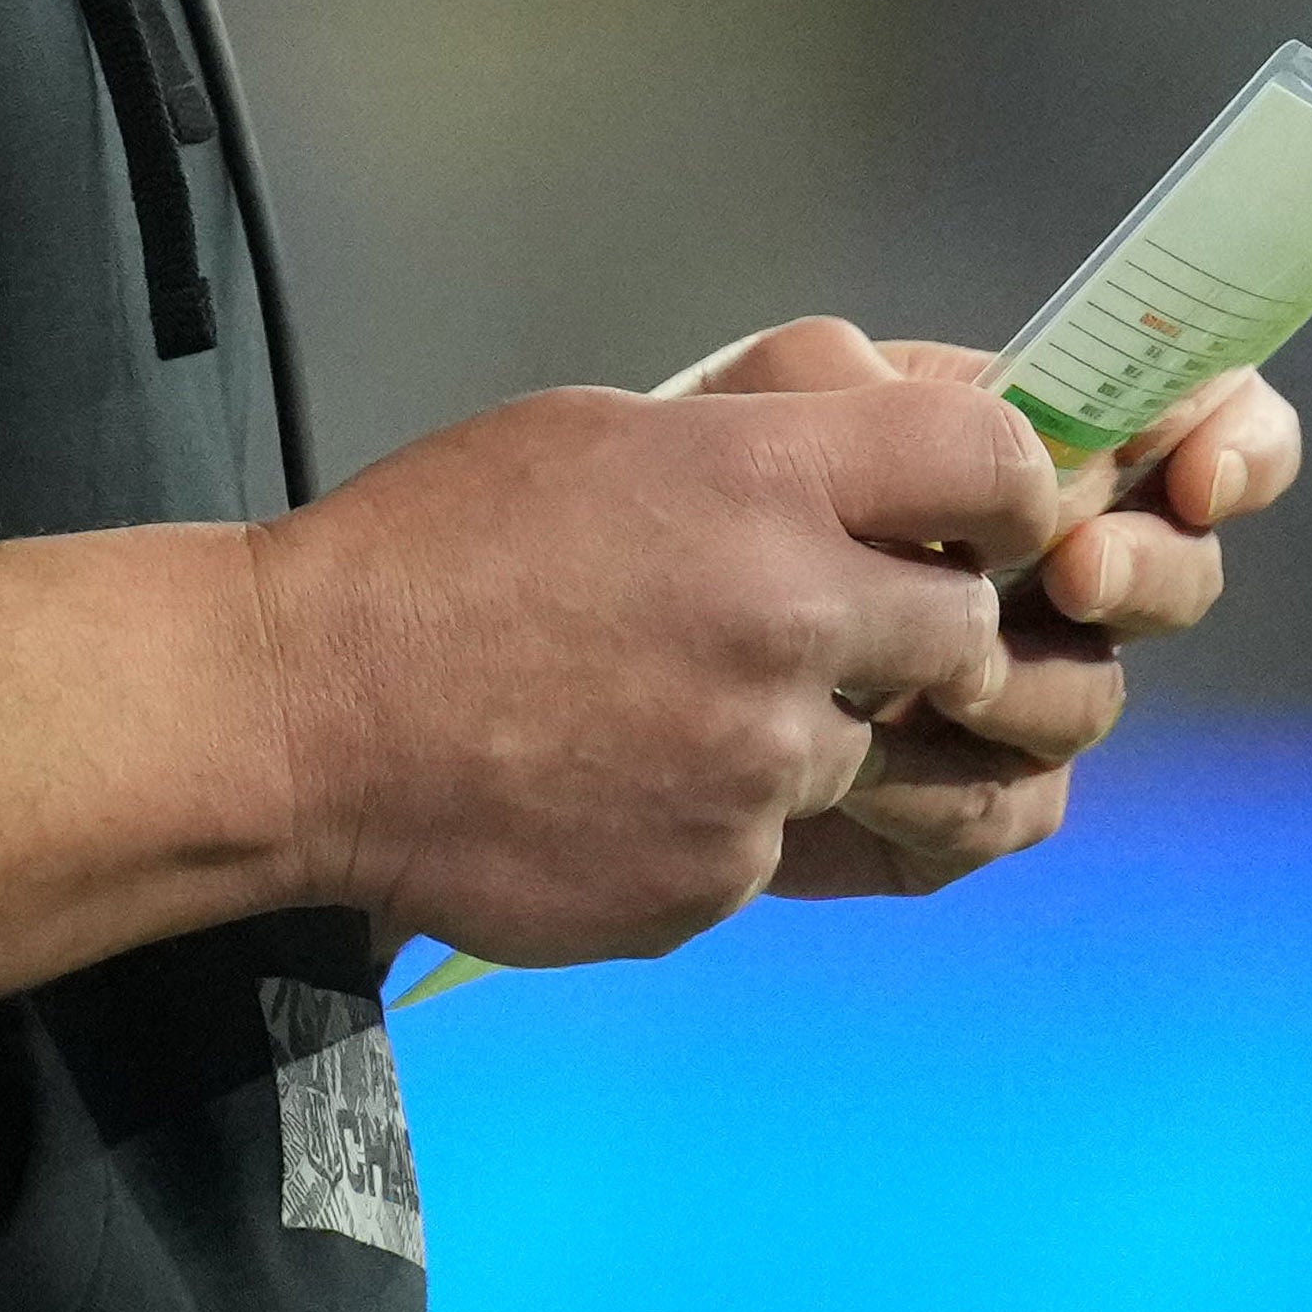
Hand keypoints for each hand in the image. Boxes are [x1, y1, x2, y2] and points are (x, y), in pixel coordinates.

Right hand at [239, 349, 1081, 970]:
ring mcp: (761, 769)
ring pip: (871, 752)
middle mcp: (790, 622)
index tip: (976, 519)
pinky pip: (777, 845)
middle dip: (921, 632)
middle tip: (832, 628)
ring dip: (808, 732)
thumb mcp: (605, 431)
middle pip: (968, 632)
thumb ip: (763, 447)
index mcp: (762, 481)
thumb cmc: (434, 548)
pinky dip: (724, 818)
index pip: (995, 465)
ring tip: (678, 708)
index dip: (1006, 494)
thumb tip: (886, 471)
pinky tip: (623, 780)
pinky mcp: (719, 880)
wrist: (304, 717)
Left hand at [650, 320, 1301, 903]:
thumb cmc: (596, 530)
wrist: (488, 696)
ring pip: (1090, 697)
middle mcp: (1014, 570)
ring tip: (906, 689)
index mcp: (990, 446)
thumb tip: (1019, 443)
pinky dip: (951, 797)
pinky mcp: (936, 808)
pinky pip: (1011, 810)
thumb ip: (866, 395)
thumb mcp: (721, 414)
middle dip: (1145, 570)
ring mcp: (986, 696)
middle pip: (1174, 572)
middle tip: (1069, 574)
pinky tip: (863, 786)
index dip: (1234, 438)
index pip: (1187, 423)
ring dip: (1025, 690)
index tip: (1200, 474)